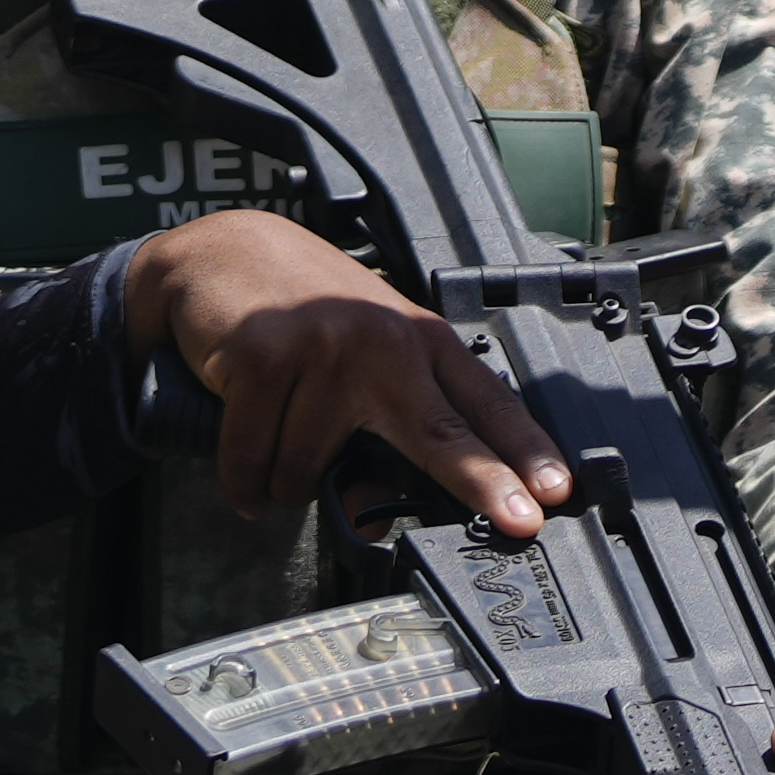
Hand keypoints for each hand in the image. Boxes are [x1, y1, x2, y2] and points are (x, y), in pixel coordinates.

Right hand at [116, 209, 561, 535]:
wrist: (219, 253)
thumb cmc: (298, 311)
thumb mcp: (354, 364)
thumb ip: (377, 434)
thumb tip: (374, 519)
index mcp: (418, 339)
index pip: (482, 402)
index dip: (524, 448)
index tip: (556, 489)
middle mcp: (381, 340)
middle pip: (440, 431)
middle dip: (484, 481)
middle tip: (520, 521)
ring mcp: (324, 345)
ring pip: (310, 469)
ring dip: (285, 483)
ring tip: (274, 442)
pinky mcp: (264, 356)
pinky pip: (255, 460)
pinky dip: (244, 479)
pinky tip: (245, 472)